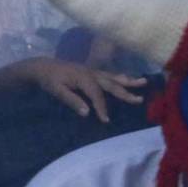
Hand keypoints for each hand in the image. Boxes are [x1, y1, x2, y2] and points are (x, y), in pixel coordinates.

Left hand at [17, 57, 145, 121]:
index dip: (102, 107)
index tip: (106, 120)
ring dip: (128, 80)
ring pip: (113, 77)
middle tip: (139, 100)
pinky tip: (127, 78)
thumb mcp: (56, 90)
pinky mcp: (91, 71)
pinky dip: (120, 77)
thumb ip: (71, 100)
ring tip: (144, 81)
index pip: (96, 95)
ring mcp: (92, 70)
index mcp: (84, 78)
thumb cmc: (48, 79)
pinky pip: (109, 74)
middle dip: (125, 93)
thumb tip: (86, 112)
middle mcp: (91, 73)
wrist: (43, 66)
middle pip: (111, 84)